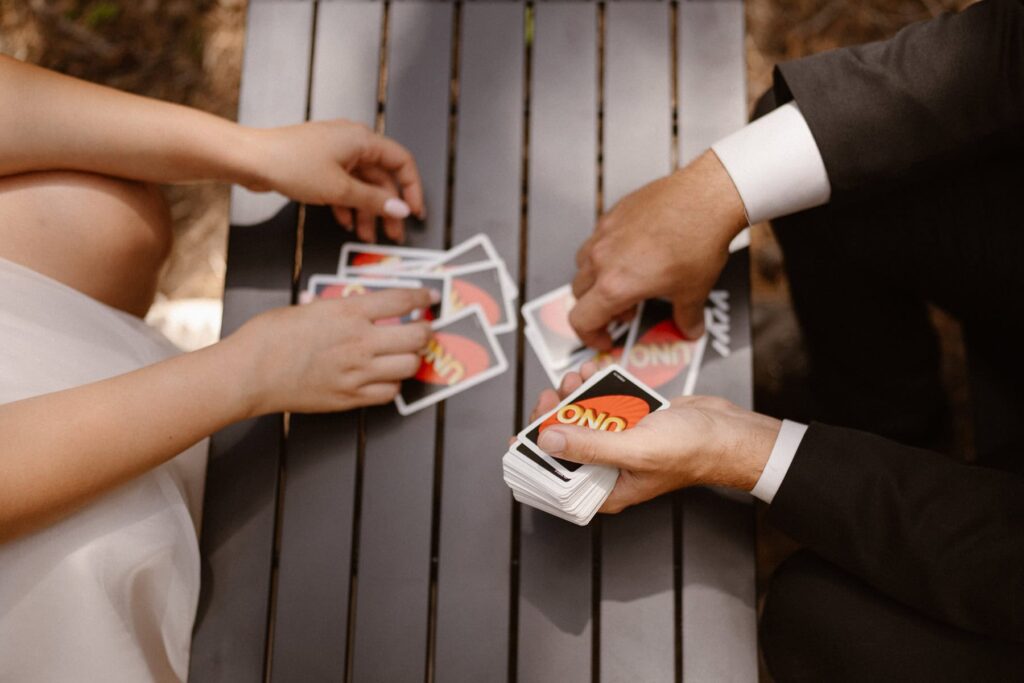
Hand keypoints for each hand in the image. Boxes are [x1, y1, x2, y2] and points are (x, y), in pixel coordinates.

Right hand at [229, 288, 433, 414]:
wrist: (249, 372)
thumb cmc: (269, 337)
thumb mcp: (309, 307)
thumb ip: (340, 308)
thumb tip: (358, 306)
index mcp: (348, 312)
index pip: (401, 301)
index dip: (422, 298)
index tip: (430, 297)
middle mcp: (359, 342)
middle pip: (416, 336)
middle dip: (426, 331)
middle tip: (424, 328)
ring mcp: (357, 372)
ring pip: (409, 366)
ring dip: (413, 358)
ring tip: (406, 353)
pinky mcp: (350, 397)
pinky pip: (389, 392)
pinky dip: (394, 384)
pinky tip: (386, 377)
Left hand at [243, 120, 424, 242]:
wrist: (251, 159)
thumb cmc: (290, 163)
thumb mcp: (340, 189)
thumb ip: (374, 201)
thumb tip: (401, 209)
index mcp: (362, 140)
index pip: (401, 162)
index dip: (412, 189)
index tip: (414, 212)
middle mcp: (352, 142)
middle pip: (381, 178)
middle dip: (387, 207)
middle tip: (393, 233)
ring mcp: (335, 153)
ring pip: (362, 184)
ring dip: (366, 210)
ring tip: (366, 234)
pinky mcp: (320, 164)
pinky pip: (344, 185)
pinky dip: (347, 203)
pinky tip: (344, 221)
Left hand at [526, 363, 780, 512]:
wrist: (729, 432)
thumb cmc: (691, 451)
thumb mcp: (634, 449)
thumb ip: (589, 446)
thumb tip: (548, 440)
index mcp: (606, 490)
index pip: (558, 480)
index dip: (536, 458)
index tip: (523, 434)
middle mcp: (609, 469)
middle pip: (566, 445)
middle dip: (555, 417)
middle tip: (552, 397)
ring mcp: (621, 443)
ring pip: (584, 419)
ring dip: (575, 397)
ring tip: (576, 379)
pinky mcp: (633, 421)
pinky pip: (604, 404)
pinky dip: (597, 389)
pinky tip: (594, 374)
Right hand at [570, 150, 746, 348]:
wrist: (706, 197)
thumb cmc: (697, 240)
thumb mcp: (694, 290)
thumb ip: (687, 316)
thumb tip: (690, 328)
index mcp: (615, 286)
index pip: (581, 320)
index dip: (590, 336)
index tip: (605, 338)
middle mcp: (602, 259)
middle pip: (579, 293)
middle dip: (598, 309)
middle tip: (625, 311)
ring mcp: (605, 233)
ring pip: (583, 264)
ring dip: (596, 280)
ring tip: (625, 280)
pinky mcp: (614, 213)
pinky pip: (597, 238)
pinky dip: (606, 253)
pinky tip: (632, 252)